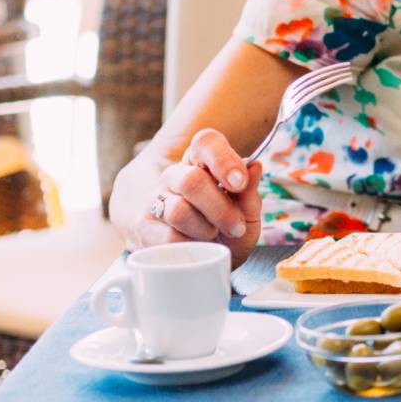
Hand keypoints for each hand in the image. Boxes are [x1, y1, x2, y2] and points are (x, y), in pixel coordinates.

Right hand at [122, 129, 264, 263]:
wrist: (204, 259)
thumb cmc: (228, 229)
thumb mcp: (247, 213)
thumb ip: (250, 192)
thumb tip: (255, 166)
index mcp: (202, 161)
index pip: (205, 142)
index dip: (223, 160)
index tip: (240, 183)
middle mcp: (176, 174)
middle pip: (191, 180)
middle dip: (220, 208)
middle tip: (237, 226)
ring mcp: (156, 199)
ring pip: (178, 210)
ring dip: (205, 229)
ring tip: (214, 235)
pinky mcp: (145, 227)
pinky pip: (168, 237)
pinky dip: (191, 246)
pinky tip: (197, 247)